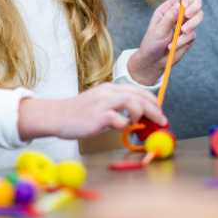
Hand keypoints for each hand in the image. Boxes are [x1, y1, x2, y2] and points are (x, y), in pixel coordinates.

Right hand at [18, 83, 165, 139]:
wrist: (56, 116)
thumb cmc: (78, 113)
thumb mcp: (100, 103)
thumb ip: (117, 107)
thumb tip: (136, 117)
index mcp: (110, 88)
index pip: (139, 91)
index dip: (153, 102)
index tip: (159, 112)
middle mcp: (109, 93)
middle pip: (140, 96)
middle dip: (155, 110)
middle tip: (162, 121)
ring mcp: (103, 103)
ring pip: (133, 103)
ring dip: (141, 115)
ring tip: (137, 124)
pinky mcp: (97, 116)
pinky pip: (118, 120)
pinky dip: (124, 125)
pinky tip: (120, 129)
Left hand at [127, 0, 202, 85]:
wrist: (153, 61)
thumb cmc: (152, 43)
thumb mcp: (158, 29)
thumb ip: (169, 17)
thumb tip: (179, 5)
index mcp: (168, 9)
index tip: (185, 8)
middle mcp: (178, 15)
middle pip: (195, 3)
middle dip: (195, 8)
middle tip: (188, 16)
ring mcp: (185, 25)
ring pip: (198, 17)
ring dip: (192, 24)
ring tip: (182, 32)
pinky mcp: (189, 37)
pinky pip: (193, 34)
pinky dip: (184, 39)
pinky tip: (174, 46)